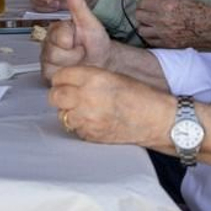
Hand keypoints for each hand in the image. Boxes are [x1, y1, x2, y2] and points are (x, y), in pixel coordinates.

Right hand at [40, 0, 111, 79]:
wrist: (102, 62)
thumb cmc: (95, 42)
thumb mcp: (90, 23)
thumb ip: (79, 5)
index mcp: (55, 30)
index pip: (59, 34)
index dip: (72, 39)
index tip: (79, 38)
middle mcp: (47, 44)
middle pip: (54, 51)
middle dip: (73, 53)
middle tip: (80, 51)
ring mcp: (46, 60)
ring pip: (53, 64)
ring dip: (71, 64)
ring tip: (78, 61)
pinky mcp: (47, 75)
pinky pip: (53, 76)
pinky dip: (66, 74)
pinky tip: (73, 70)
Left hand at [48, 64, 171, 145]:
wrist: (155, 120)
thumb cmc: (140, 97)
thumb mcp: (112, 76)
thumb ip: (87, 77)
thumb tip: (67, 81)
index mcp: (93, 78)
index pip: (60, 76)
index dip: (63, 79)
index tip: (66, 81)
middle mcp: (86, 97)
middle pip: (55, 96)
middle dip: (60, 95)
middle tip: (69, 96)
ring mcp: (87, 118)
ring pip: (62, 114)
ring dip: (69, 111)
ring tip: (84, 109)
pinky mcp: (89, 134)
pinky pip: (74, 128)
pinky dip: (80, 125)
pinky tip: (93, 120)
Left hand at [135, 0, 210, 49]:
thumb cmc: (200, 11)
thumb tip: (150, 0)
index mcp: (166, 6)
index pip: (142, 4)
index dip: (143, 3)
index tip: (145, 4)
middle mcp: (162, 20)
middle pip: (139, 16)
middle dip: (141, 13)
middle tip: (146, 13)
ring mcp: (163, 34)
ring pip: (141, 30)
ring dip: (144, 26)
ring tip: (149, 24)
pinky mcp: (167, 44)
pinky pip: (150, 41)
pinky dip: (150, 37)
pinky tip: (155, 33)